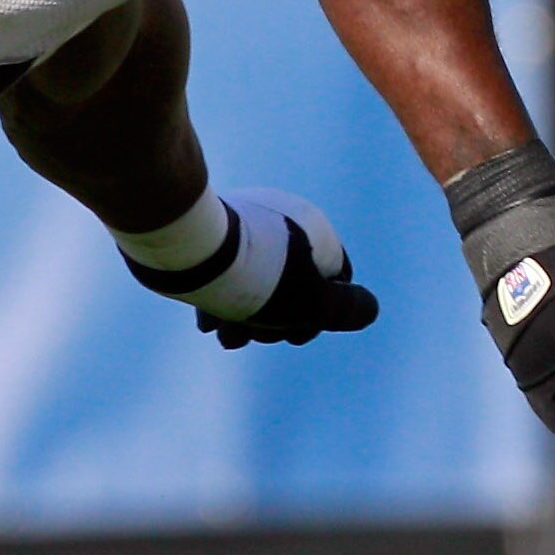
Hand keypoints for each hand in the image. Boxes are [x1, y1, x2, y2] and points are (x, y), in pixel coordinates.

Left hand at [124, 190, 379, 346]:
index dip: (322, 315)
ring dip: (245, 317)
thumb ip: (346, 310)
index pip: (335, 278)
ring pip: (255, 281)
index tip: (297, 335)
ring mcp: (245, 222)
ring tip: (227, 335)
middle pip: (292, 283)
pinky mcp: (211, 231)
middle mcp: (282, 218)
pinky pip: (226, 270)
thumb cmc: (258, 279)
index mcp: (313, 226)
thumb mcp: (313, 303)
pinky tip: (208, 320)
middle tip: (256, 336)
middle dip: (276, 320)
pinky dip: (222, 297)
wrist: (187, 249)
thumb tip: (367, 310)